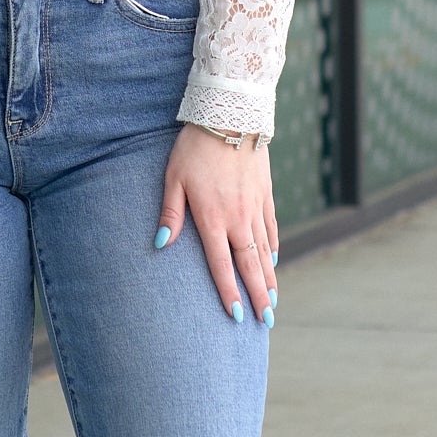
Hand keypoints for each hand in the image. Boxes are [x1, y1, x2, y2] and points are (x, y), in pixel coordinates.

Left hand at [157, 126, 278, 323]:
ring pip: (265, 250)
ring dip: (269, 277)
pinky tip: (274, 261)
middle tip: (266, 322)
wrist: (231, 115)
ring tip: (273, 301)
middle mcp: (239, 218)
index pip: (222, 264)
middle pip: (251, 264)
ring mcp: (256, 206)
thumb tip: (161, 243)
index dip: (230, 292)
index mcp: (213, 218)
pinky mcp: (266, 193)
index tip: (237, 316)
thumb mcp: (173, 177)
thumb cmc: (194, 146)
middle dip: (258, 295)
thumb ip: (171, 211)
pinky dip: (273, 247)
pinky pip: (271, 227)